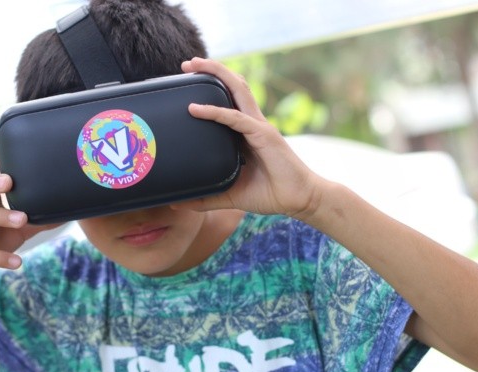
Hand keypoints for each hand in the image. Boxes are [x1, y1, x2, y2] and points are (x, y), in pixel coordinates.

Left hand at [176, 57, 324, 218]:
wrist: (300, 200)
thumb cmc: (271, 194)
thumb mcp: (231, 196)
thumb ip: (206, 198)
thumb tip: (178, 202)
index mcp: (248, 133)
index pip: (230, 101)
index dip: (213, 86)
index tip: (189, 80)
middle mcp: (254, 124)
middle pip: (233, 86)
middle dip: (212, 69)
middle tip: (186, 63)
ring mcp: (259, 127)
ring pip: (237, 90)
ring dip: (216, 74)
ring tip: (193, 65)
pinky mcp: (263, 135)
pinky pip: (235, 118)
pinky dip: (215, 112)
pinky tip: (196, 109)